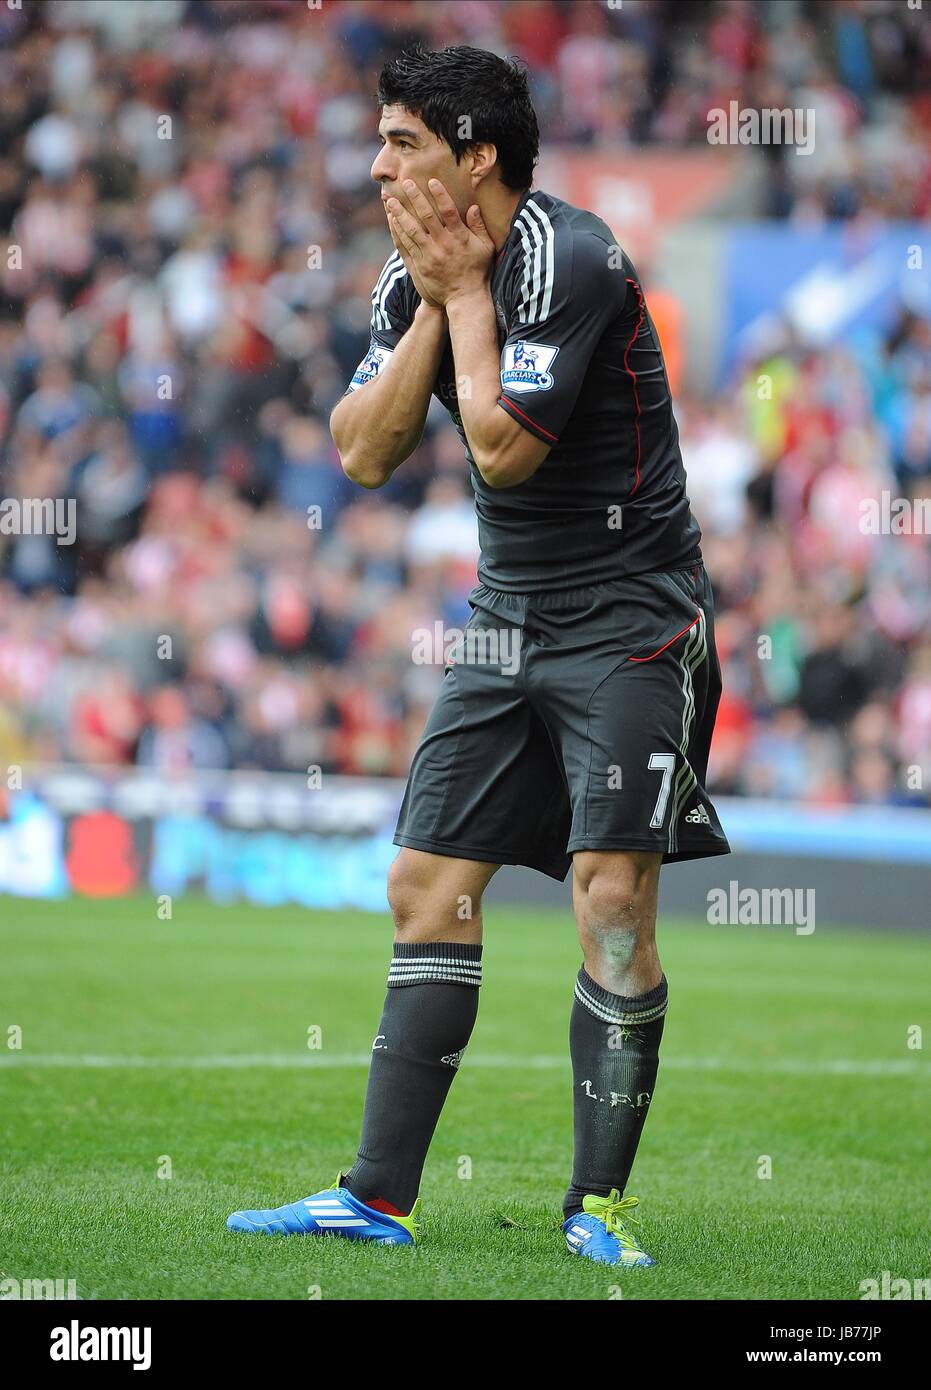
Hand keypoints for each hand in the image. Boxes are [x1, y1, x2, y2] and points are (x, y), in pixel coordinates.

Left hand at [385, 178, 494, 307]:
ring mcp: (430, 256)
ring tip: (390, 200)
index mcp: (460, 238)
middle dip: (415, 198)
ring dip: (400, 213)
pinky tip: (392, 220)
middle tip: (406, 183)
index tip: (431, 181)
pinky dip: (398, 232)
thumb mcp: (485, 248)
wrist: (464, 298)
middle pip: (427, 216)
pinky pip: (406, 246)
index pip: (449, 211)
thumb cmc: (477, 271)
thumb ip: (479, 227)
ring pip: (412, 230)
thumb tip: (473, 207)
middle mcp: (443, 245)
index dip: (440, 195)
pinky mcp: (420, 266)